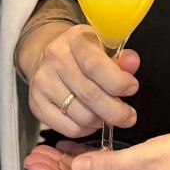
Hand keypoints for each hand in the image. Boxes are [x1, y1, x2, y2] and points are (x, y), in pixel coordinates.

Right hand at [22, 20, 138, 139]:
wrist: (49, 59)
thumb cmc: (84, 55)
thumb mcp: (104, 48)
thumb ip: (122, 58)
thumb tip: (132, 63)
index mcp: (75, 39)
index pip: (95, 64)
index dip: (118, 82)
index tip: (132, 88)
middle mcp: (55, 58)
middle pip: (90, 94)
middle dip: (116, 111)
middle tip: (128, 116)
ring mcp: (42, 81)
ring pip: (81, 115)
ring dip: (101, 121)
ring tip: (109, 116)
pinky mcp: (36, 103)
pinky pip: (68, 127)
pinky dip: (85, 130)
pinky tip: (91, 121)